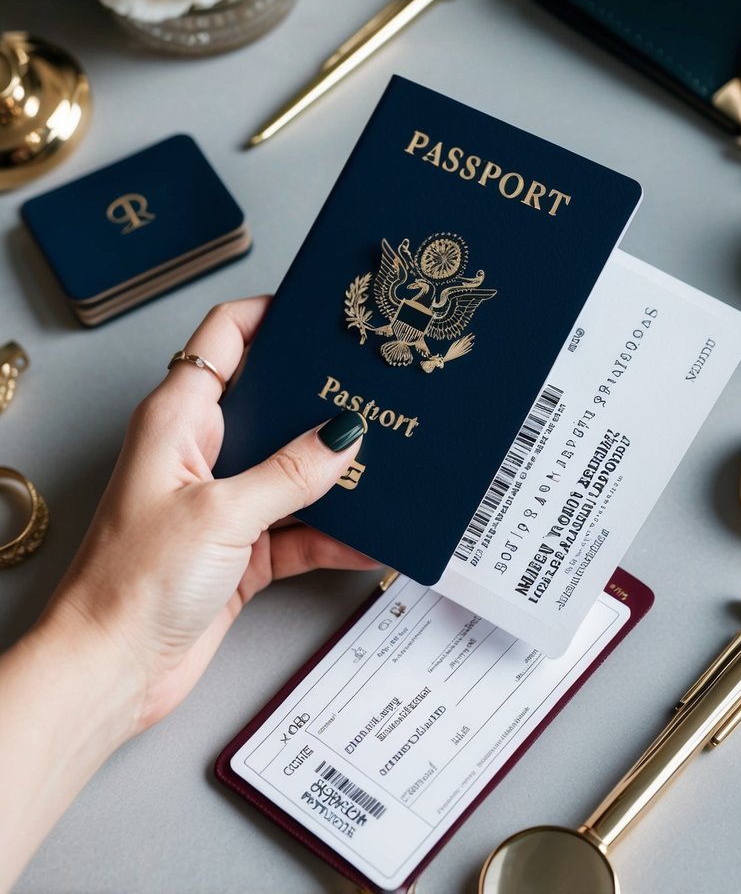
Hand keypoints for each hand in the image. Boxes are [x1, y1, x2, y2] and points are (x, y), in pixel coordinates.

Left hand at [43, 296, 375, 737]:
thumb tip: (340, 436)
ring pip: (292, 469)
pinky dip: (335, 535)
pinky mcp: (240, 551)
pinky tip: (370, 537)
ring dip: (336, 472)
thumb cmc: (130, 584)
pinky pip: (300, 531)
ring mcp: (223, 502)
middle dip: (321, 397)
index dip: (271, 314)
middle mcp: (201, 452)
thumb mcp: (221, 514)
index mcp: (178, 418)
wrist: (110, 672)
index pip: (225, 338)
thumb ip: (288, 473)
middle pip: (271, 403)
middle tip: (372, 386)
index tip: (321, 310)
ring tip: (388, 461)